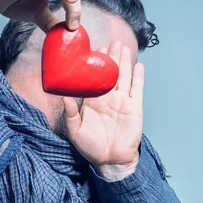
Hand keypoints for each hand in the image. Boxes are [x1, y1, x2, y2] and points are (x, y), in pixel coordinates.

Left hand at [62, 41, 144, 181]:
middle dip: (111, 57)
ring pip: (124, 77)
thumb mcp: (76, 130)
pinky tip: (139, 65)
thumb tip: (64, 97)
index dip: (95, 64)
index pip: (94, 77)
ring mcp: (123, 101)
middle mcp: (108, 98)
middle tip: (112, 41)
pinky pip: (138, 89)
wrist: (110, 160)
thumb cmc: (90, 147)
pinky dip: (139, 77)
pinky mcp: (135, 108)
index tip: (94, 49)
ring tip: (124, 47)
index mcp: (93, 100)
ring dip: (124, 62)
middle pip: (111, 72)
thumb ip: (71, 113)